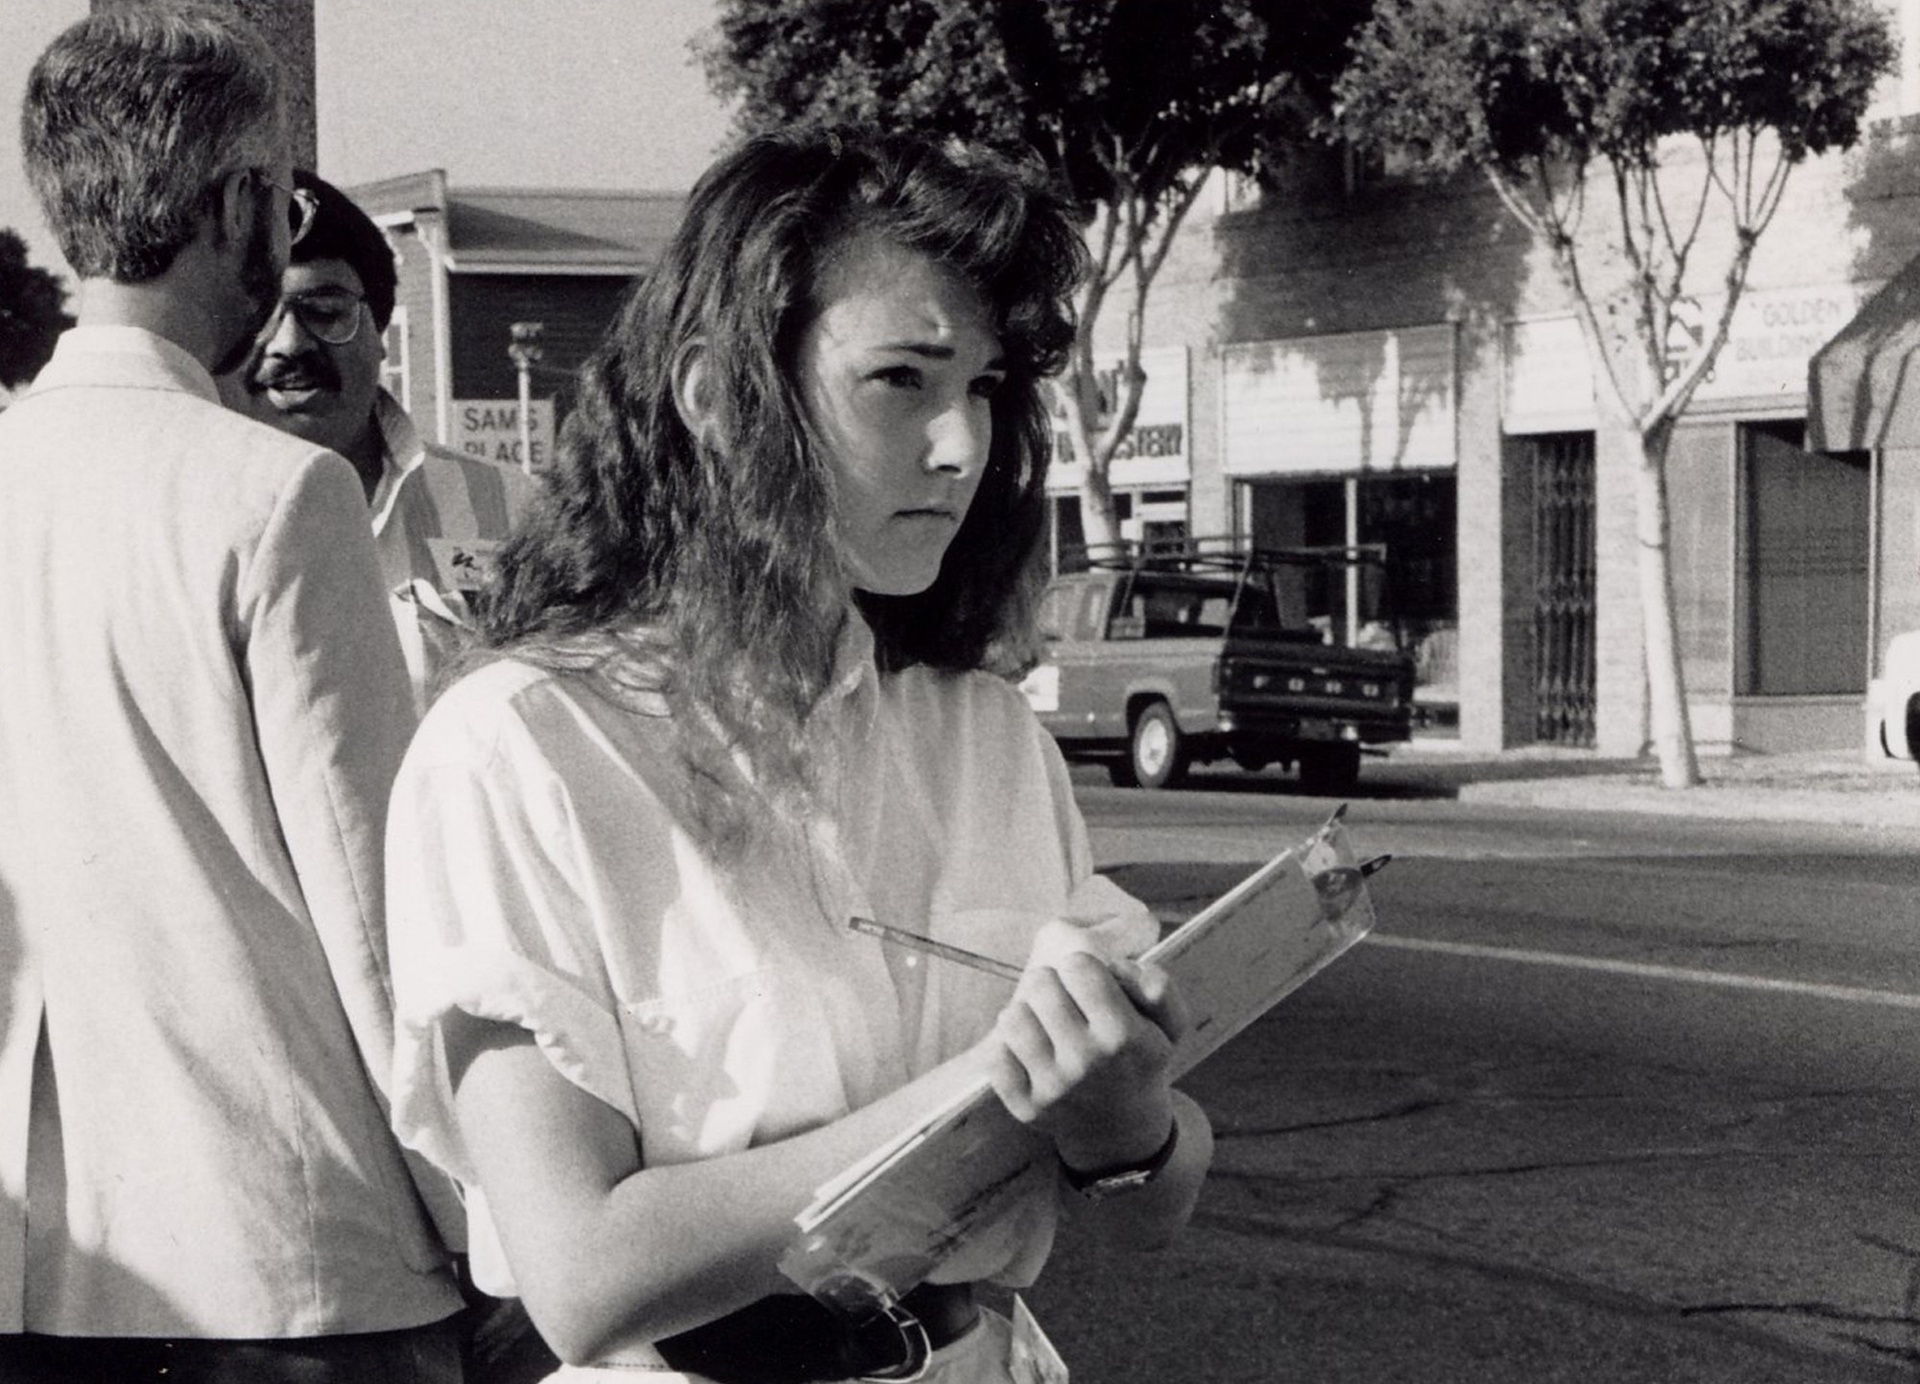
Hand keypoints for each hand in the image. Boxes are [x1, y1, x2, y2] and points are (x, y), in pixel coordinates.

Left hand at [980, 922, 1190, 1169]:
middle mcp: (1086, 1062)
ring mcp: (1053, 1088)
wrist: (1122, 1128)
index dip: (1082, 967)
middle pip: (1041, 984)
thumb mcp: (1169, 1023)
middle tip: (1064, 1001)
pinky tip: (1030, 1052)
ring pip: (1013, 1016)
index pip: (1078, 966)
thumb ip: (1156, 985)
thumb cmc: (1140, 1060)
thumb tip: (1115, 965)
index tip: (1088, 981)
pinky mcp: (1026, 1107)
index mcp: (1123, 1036)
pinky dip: (1009, 1048)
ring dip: (1028, 1013)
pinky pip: (996, 1056)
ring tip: (1045, 1024)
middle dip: (1053, 984)